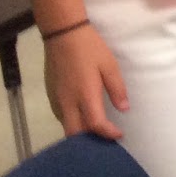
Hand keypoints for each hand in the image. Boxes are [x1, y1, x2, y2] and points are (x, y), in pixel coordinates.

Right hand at [43, 25, 128, 139]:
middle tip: (105, 139)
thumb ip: (117, 89)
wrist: (63, 35)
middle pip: (75, 133)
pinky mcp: (51, 95)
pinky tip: (82, 119)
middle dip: (90, 140)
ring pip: (66, 126)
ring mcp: (57, 100)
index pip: (95, 124)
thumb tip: (124, 108)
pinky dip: (72, 123)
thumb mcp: (110, 66)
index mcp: (85, 95)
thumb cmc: (90, 49)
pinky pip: (61, 117)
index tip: (119, 134)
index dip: (108, 133)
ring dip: (80, 133)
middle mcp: (68, 102)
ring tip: (96, 132)